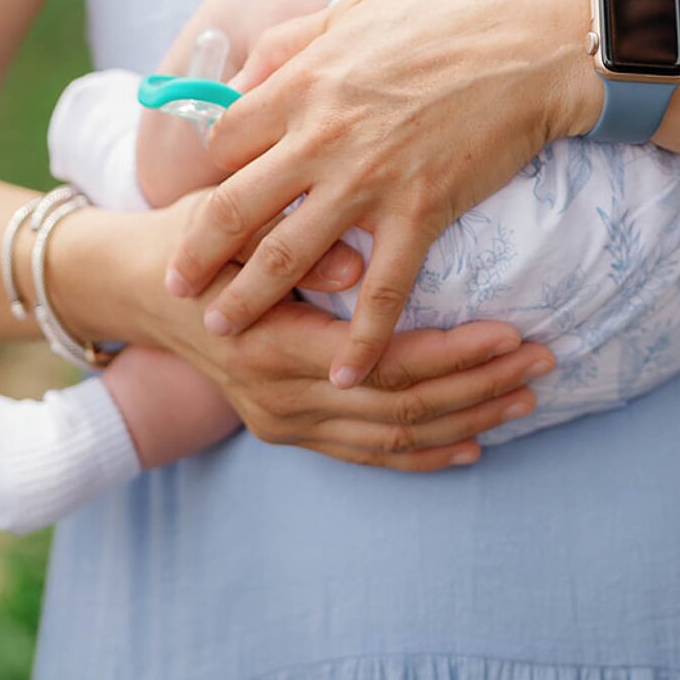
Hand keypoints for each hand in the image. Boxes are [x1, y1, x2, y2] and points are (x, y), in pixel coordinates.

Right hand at [51, 198, 554, 470]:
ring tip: (526, 395)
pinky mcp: (287, 430)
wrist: (136, 285)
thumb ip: (290, 241)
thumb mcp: (228, 224)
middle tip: (543, 360)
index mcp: (270, 345)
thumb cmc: (194, 237)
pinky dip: (424, 455)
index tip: (511, 330)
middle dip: (478, 387)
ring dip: (466, 420)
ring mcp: (281, 423)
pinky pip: (367, 455)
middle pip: (400, 409)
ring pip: (392, 438)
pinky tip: (474, 444)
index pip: (382, 363)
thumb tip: (358, 266)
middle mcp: (277, 399)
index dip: (452, 353)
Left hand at [163, 0, 592, 386]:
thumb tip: (240, 78)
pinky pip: (382, 288)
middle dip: (197, 254)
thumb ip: (289, 44)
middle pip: (234, 207)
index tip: (207, 196)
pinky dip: (361, 338)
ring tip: (224, 330)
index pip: (225, 139)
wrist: (530, 45)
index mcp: (303, 83)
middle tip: (176, 287)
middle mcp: (322, 135)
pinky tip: (343, 372)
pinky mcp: (421, 209)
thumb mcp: (351, 10)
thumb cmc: (445, 20)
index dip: (210, 171)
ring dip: (249, 300)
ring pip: (288, 255)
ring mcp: (369, 178)